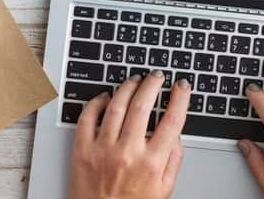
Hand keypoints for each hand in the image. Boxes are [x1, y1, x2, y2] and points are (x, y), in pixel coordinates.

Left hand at [68, 71, 191, 198]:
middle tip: (156, 76)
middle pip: (143, 105)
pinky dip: (96, 102)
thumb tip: (176, 134)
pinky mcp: (82, 151)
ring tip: (134, 80)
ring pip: (116, 106)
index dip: (180, 98)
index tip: (181, 86)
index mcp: (152, 163)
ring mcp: (103, 150)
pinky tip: (105, 97)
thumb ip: (173, 160)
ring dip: (127, 87)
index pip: (172, 120)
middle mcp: (128, 153)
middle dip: (152, 84)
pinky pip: (87, 117)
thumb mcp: (164, 190)